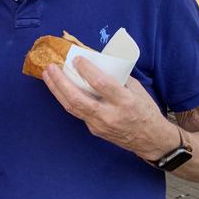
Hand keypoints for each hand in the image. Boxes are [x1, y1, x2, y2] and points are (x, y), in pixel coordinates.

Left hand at [42, 56, 177, 159]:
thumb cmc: (145, 110)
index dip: (86, 70)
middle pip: (78, 98)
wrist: (150, 140)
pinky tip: (59, 87)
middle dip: (60, 81)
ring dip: (56, 89)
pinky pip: (77, 112)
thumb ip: (117, 77)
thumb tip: (95, 61)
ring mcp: (99, 125)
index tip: (76, 59)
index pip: (101, 84)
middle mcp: (110, 115)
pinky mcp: (94, 130)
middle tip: (51, 67)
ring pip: (72, 107)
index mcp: (125, 101)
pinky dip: (66, 98)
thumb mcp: (136, 89)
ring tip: (47, 75)